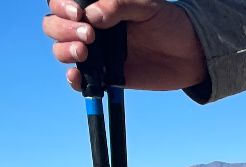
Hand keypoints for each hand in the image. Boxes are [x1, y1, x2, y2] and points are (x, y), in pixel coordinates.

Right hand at [42, 0, 205, 92]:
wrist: (191, 54)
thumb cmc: (169, 23)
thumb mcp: (147, 6)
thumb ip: (119, 5)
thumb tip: (91, 15)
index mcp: (97, 6)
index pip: (62, 3)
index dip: (61, 6)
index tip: (79, 14)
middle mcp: (91, 27)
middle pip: (54, 26)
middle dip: (62, 29)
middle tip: (89, 36)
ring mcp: (97, 52)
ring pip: (62, 50)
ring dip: (64, 50)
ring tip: (84, 51)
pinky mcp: (106, 76)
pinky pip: (80, 79)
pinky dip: (74, 79)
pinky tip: (77, 75)